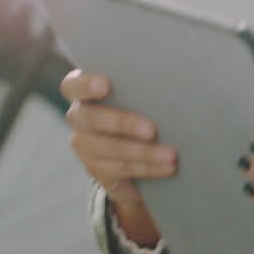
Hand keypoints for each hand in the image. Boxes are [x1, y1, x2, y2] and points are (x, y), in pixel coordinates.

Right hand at [62, 69, 176, 206]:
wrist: (136, 146)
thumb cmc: (142, 107)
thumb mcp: (142, 95)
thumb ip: (146, 88)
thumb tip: (179, 82)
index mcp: (84, 93)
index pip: (74, 85)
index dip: (86, 85)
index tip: (106, 85)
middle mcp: (80, 118)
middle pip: (91, 119)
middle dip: (123, 124)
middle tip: (152, 130)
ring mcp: (86, 146)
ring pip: (108, 150)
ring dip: (142, 154)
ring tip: (170, 156)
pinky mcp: (98, 170)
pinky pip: (120, 171)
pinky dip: (146, 169)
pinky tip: (166, 169)